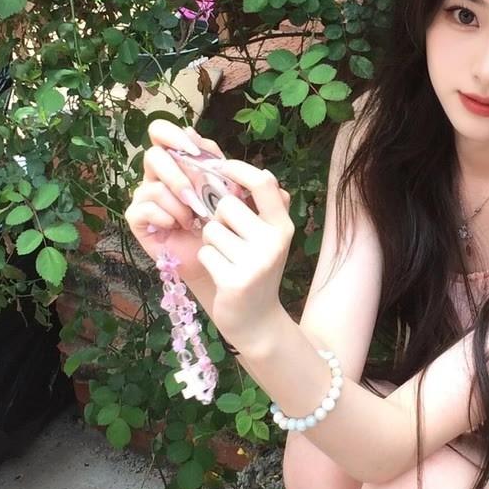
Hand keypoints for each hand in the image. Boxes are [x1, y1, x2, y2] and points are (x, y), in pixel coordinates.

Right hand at [123, 119, 229, 288]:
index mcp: (182, 162)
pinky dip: (165, 216)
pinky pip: (143, 208)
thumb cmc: (229, 228)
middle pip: (153, 154)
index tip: (195, 151)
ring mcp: (147, 196)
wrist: (220, 262)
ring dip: (178, 201)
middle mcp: (161, 175)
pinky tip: (179, 226)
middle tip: (196, 193)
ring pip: (151, 184)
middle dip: (178, 173)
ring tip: (195, 217)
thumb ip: (244, 179)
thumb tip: (238, 164)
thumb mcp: (243, 201)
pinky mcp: (138, 219)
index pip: (165, 133)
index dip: (174, 135)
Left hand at [192, 159, 293, 355]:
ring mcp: (256, 262)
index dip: (238, 169)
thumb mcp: (268, 237)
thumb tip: (253, 170)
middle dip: (218, 219)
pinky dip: (207, 261)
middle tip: (227, 239)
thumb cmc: (255, 270)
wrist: (257, 321)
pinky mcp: (236, 281)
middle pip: (226, 206)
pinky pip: (205, 253)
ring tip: (225, 258)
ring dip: (211, 242)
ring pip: (212, 230)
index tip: (221, 167)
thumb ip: (261, 206)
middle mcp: (274, 241)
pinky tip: (220, 274)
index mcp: (283, 226)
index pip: (263, 182)